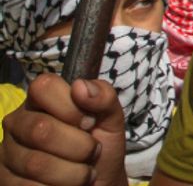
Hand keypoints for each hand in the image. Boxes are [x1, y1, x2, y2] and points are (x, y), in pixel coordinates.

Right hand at [0, 73, 127, 185]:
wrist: (99, 182)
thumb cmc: (102, 145)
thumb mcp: (111, 118)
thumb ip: (103, 96)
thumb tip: (80, 86)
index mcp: (41, 100)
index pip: (44, 87)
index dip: (71, 107)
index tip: (90, 122)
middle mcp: (18, 123)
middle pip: (41, 130)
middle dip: (79, 146)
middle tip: (93, 151)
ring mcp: (8, 153)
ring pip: (36, 164)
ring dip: (73, 173)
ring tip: (85, 172)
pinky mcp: (6, 180)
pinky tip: (66, 185)